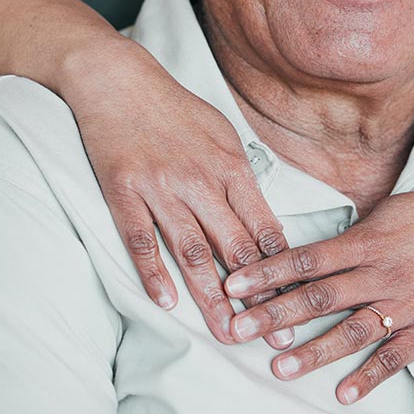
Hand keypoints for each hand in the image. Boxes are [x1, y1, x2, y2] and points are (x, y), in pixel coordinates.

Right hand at [66, 34, 291, 346]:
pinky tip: (165, 303)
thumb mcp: (221, 133)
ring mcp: (159, 187)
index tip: (297, 303)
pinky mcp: (123, 191)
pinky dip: (154, 272)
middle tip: (273, 334)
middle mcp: (199, 179)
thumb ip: (241, 178)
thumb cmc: (173, 108)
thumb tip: (264, 223)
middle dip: (258, 295)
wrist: (116, 79)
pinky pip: (141, 239)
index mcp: (230, 165)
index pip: (263, 227)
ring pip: (192, 251)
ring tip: (227, 334)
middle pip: (234, 247)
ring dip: (212, 298)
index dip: (282, 269)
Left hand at [223, 173, 413, 402]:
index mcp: (366, 241)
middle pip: (319, 297)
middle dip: (274, 315)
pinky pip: (395, 356)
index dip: (268, 274)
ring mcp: (406, 302)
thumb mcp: (384, 212)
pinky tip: (343, 394)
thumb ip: (349, 237)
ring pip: (351, 330)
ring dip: (313, 351)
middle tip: (237, 331)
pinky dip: (369, 376)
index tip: (233, 286)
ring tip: (278, 367)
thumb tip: (308, 255)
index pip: (306, 259)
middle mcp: (380, 272)